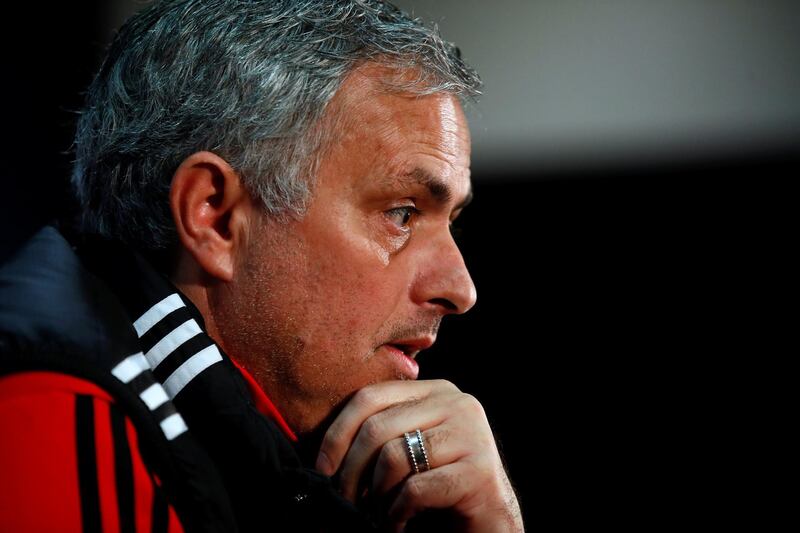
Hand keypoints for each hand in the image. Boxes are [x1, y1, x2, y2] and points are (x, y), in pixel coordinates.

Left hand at [315, 380, 523, 531]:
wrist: (491, 520)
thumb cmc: (440, 484)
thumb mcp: (411, 448)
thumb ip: (384, 431)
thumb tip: (325, 450)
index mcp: (436, 390)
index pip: (370, 396)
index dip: (337, 433)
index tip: (323, 469)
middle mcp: (458, 403)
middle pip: (377, 427)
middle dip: (350, 471)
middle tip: (345, 500)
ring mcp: (472, 435)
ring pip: (393, 457)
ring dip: (375, 495)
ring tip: (376, 513)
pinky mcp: (479, 471)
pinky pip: (415, 489)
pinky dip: (396, 513)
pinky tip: (398, 523)